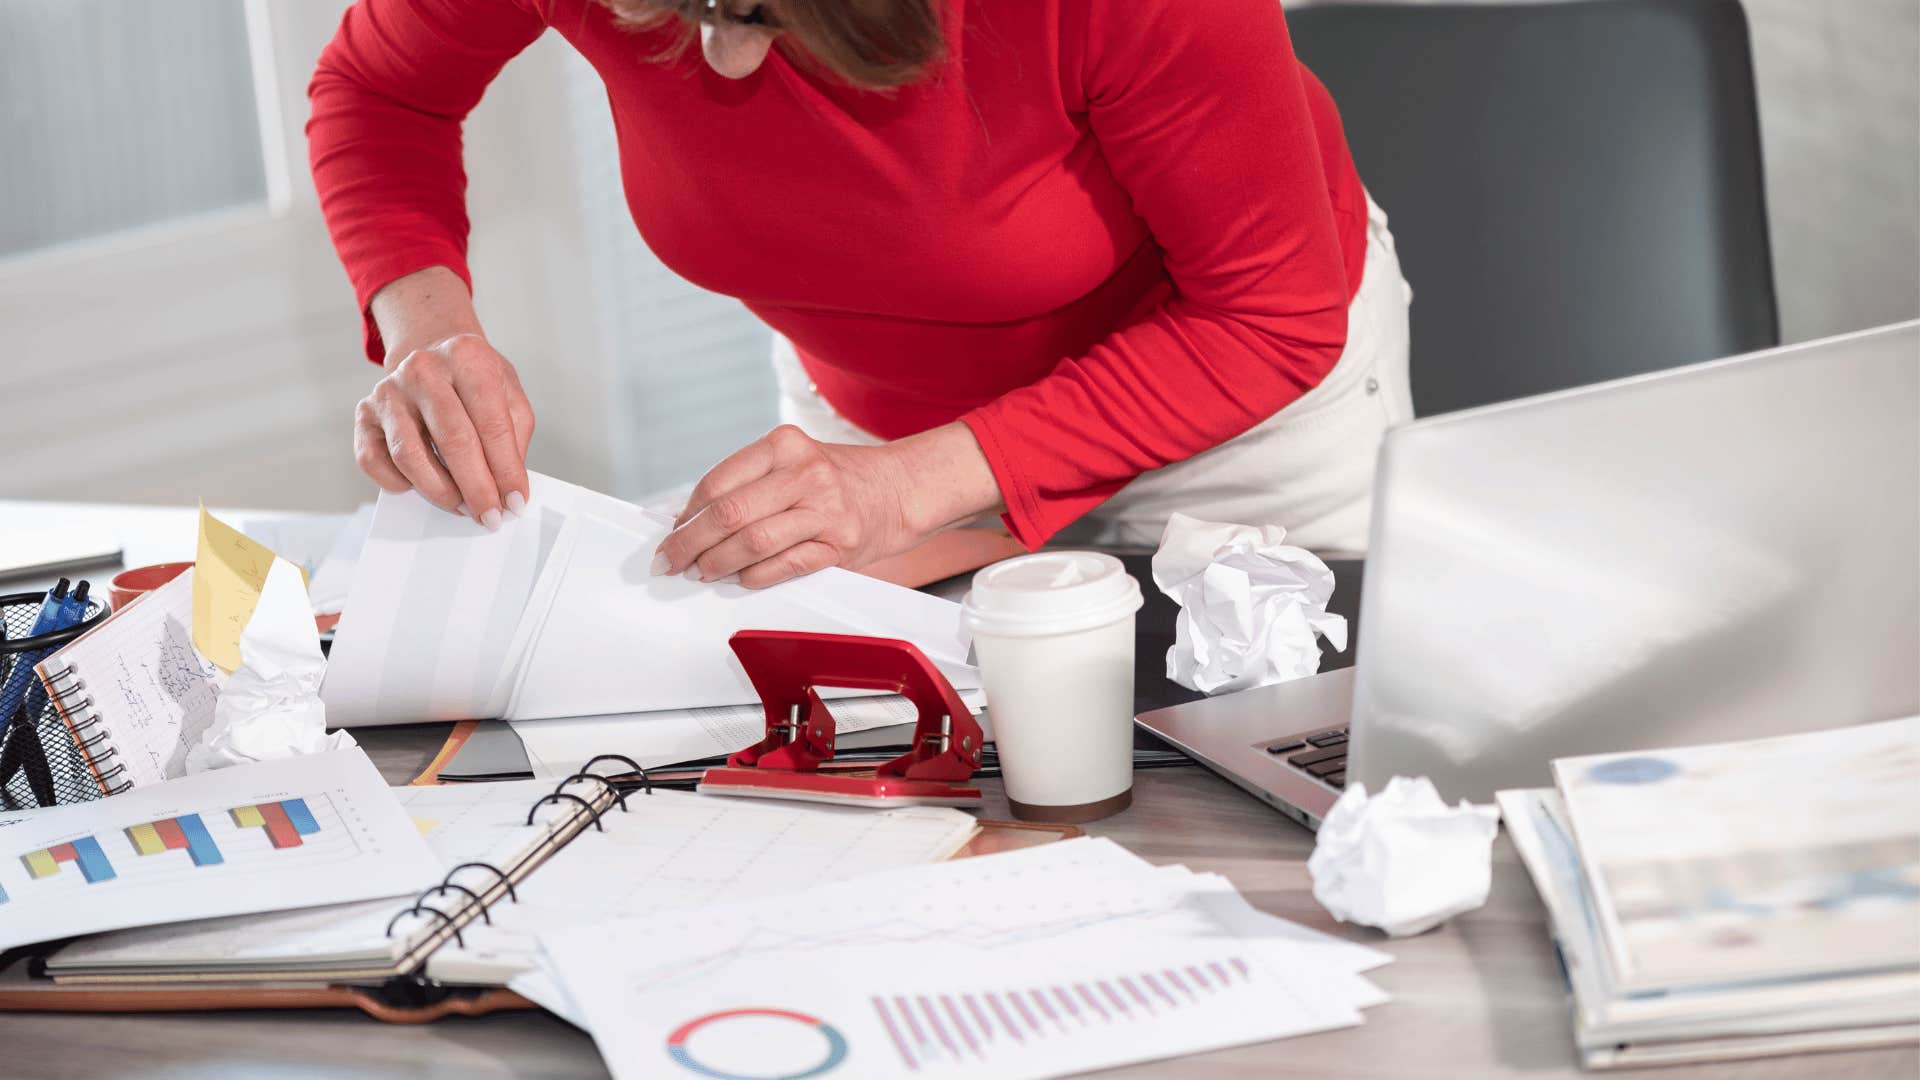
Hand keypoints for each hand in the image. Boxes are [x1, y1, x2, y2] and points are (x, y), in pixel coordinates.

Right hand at [354, 331, 534, 528]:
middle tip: (490, 516)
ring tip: (462, 506)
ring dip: (440, 491)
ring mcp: (389, 391)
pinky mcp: (365, 413)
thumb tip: (507, 490)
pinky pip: (374, 461)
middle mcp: (423, 369)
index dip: (506, 470)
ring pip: (409, 455)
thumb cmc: (474, 382)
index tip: (515, 502)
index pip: (491, 423)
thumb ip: (513, 438)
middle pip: (453, 440)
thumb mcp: (509, 395)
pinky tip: (420, 486)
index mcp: (467, 358)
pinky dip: (398, 483)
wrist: (432, 354)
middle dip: (476, 487)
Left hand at [653, 422, 1003, 587]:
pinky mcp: (840, 544)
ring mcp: (825, 509)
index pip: (719, 481)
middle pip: (730, 513)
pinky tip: (741, 578)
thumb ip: (748, 482)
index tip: (671, 531)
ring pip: (753, 542)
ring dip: (718, 562)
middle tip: (670, 560)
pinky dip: (755, 576)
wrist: (902, 489)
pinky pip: (785, 566)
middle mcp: (805, 473)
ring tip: (703, 571)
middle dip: (690, 542)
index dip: (687, 512)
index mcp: (785, 444)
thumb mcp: (794, 462)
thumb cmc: (839, 478)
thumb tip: (687, 516)